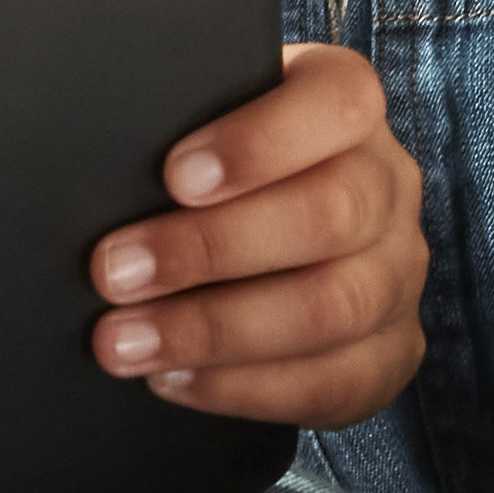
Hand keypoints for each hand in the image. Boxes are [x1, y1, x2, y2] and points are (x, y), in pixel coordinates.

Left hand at [90, 42, 421, 427]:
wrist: (268, 243)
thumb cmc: (218, 173)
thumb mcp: (203, 128)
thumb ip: (173, 130)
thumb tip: (95, 169)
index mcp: (349, 110)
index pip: (338, 104)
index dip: (260, 142)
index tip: (173, 177)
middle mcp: (388, 187)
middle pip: (330, 216)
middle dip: (211, 250)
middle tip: (115, 272)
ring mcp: (398, 274)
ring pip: (333, 308)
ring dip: (217, 331)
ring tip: (125, 341)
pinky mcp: (392, 351)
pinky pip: (335, 382)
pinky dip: (245, 388)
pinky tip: (173, 378)